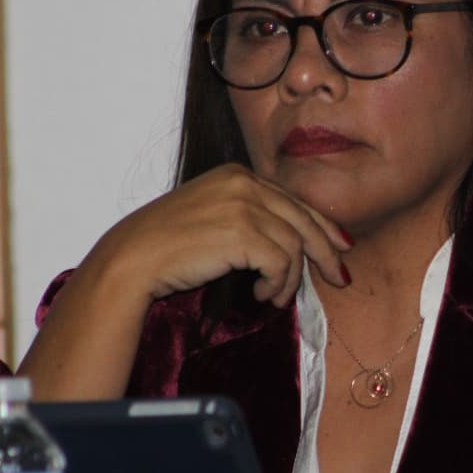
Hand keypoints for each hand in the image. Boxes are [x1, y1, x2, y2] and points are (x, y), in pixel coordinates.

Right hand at [89, 163, 352, 307]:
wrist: (132, 258)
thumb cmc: (168, 247)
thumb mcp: (213, 217)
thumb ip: (249, 217)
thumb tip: (292, 241)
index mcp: (237, 175)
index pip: (292, 200)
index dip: (321, 226)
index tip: (339, 247)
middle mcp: (243, 182)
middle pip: (303, 218)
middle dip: (326, 251)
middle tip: (340, 277)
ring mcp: (243, 204)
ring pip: (294, 245)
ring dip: (290, 279)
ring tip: (275, 297)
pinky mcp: (242, 232)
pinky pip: (281, 262)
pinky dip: (278, 284)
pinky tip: (263, 295)